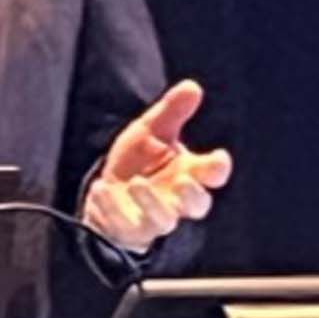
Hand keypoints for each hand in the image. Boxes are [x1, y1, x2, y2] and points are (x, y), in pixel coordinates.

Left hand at [80, 79, 231, 254]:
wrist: (107, 191)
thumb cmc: (138, 161)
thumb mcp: (151, 130)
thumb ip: (172, 111)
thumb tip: (192, 87)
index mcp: (189, 173)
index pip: (213, 174)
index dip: (217, 168)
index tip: (218, 159)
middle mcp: (176, 199)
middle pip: (197, 205)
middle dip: (192, 195)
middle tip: (183, 181)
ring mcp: (154, 218)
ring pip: (164, 220)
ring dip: (151, 202)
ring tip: (136, 183)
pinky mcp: (130, 231)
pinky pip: (125, 226)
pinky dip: (112, 209)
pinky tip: (100, 190)